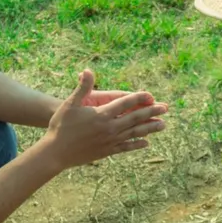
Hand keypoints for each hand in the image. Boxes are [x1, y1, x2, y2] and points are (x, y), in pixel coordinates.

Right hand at [40, 69, 168, 169]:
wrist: (55, 152)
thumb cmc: (60, 126)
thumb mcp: (70, 104)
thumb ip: (82, 87)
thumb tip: (87, 70)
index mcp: (102, 114)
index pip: (125, 103)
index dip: (139, 98)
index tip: (151, 95)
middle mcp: (109, 128)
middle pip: (135, 118)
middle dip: (151, 113)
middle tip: (166, 108)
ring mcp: (109, 141)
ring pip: (134, 133)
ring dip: (150, 129)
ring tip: (163, 125)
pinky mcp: (107, 152)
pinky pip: (126, 147)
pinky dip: (136, 144)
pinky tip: (146, 143)